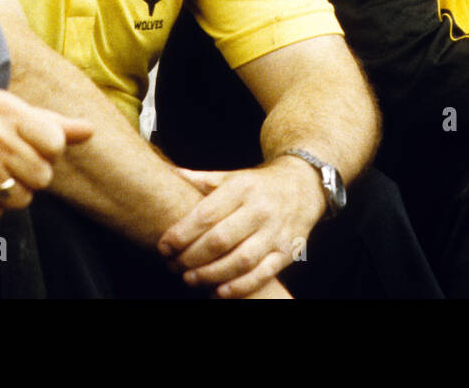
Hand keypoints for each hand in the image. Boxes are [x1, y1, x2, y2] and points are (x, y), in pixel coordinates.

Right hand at [0, 88, 91, 218]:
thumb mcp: (2, 109)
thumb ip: (48, 122)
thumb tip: (90, 131)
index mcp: (7, 112)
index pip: (56, 143)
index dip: (49, 151)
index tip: (31, 147)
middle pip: (44, 176)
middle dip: (31, 175)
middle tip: (7, 164)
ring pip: (23, 199)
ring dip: (11, 193)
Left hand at [157, 154, 326, 297]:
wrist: (305, 186)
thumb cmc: (258, 186)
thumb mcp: (233, 177)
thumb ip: (201, 180)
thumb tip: (169, 176)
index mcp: (243, 188)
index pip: (206, 214)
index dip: (181, 234)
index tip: (163, 246)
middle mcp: (261, 209)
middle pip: (220, 240)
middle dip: (191, 257)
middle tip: (173, 266)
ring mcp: (276, 232)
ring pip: (240, 261)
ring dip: (210, 275)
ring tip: (190, 279)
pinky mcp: (287, 252)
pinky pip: (261, 275)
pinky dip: (238, 287)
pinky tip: (217, 292)